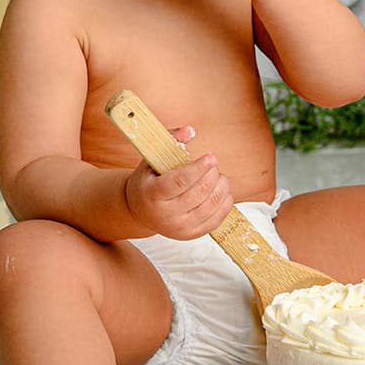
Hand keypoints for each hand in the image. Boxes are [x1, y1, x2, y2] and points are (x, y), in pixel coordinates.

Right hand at [123, 124, 233, 239]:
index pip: (181, 182)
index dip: (199, 168)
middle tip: (212, 164)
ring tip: (218, 175)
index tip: (211, 157)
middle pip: (199, 192)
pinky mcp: (191, 234)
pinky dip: (225, 201)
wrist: (139, 211)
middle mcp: (165, 215)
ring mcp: (179, 228)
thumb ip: (170, 141)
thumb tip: (190, 129)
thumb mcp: (151, 159)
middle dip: (212, 174)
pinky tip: (221, 190)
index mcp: (152, 195)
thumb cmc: (148, 180)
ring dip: (221, 186)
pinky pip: (217, 218)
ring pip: (211, 205)